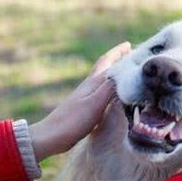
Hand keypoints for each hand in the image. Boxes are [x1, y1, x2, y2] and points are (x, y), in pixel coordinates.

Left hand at [29, 42, 130, 160]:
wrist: (52, 136)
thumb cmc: (74, 120)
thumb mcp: (95, 102)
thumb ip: (110, 87)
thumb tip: (125, 72)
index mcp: (92, 82)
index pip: (107, 62)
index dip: (118, 52)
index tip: (128, 44)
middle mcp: (88, 86)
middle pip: (104, 68)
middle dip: (116, 60)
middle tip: (129, 55)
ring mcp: (85, 97)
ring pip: (103, 80)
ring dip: (114, 74)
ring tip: (125, 73)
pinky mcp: (83, 108)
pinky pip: (101, 92)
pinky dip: (110, 89)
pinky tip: (112, 96)